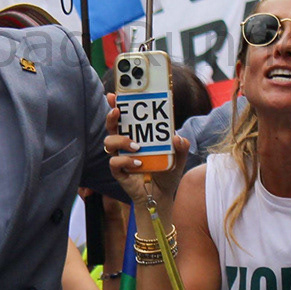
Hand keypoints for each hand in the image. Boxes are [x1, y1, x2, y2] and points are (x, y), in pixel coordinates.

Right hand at [105, 95, 189, 212]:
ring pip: (109, 142)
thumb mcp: (179, 157)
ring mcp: (120, 156)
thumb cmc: (167, 172)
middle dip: (112, 115)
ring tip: (137, 146)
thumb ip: (182, 146)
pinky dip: (125, 161)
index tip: (115, 94)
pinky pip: (114, 162)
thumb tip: (177, 137)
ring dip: (121, 140)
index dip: (118, 104)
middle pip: (112, 125)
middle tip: (118, 111)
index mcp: (138, 135)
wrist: (161, 196)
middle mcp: (125, 143)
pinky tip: (138, 164)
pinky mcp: (119, 171)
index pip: (126, 116)